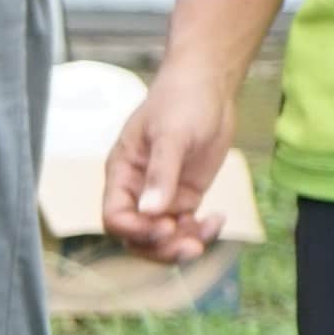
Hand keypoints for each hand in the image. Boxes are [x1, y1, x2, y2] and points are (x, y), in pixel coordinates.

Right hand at [102, 57, 239, 262]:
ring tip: (208, 232)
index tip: (164, 228)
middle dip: (162, 247)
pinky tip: (218, 219)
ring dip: (183, 244)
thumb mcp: (170, 136)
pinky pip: (187, 227)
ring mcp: (163, 195)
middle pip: (137, 237)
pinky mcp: (186, 196)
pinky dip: (202, 232)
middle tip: (191, 247)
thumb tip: (151, 211)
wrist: (208, 87)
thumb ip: (161, 174)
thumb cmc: (180, 102)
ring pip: (163, 238)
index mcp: (122, 174)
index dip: (135, 231)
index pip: (115, 217)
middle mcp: (137, 190)